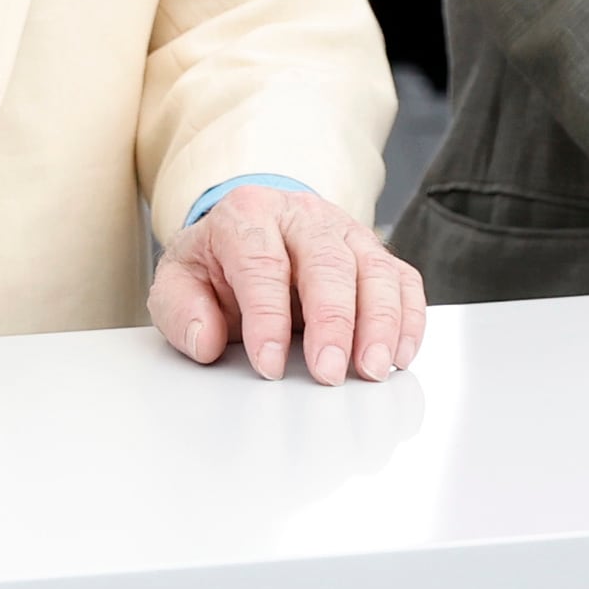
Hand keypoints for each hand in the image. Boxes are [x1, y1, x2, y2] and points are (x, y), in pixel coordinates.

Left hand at [149, 181, 425, 383]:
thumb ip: (181, 311)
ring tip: (372, 370)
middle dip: (332, 321)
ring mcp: (345, 232)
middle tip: (329, 372)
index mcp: (247, 215)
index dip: (267, 316)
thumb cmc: (218, 263)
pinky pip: (403, 280)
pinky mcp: (374, 254)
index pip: (261, 263)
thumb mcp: (179, 282)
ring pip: (375, 269)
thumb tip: (205, 340)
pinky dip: (408, 319)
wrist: (250, 234)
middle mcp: (301, 216)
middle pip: (328, 262)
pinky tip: (399, 355)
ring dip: (380, 323)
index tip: (269, 364)